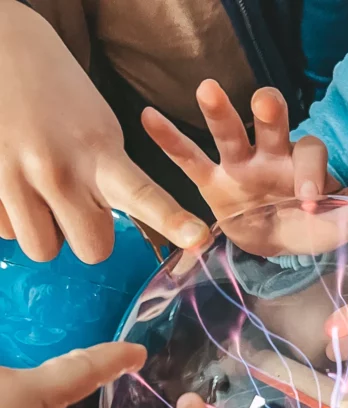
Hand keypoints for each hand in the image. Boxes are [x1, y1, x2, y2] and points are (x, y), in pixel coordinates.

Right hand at [0, 3, 208, 261]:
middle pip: (93, 249)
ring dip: (46, 229)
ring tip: (39, 190)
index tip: (200, 239)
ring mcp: (16, 180)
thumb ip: (110, 175)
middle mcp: (60, 171)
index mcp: (98, 152)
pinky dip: (11, 216)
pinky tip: (11, 181)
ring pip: (45, 249)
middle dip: (87, 234)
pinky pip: (7, 232)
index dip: (173, 221)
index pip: (143, 195)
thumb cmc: (51, 88)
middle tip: (77, 202)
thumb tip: (109, 222)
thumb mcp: (96, 125)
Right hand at [143, 81, 347, 225]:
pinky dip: (170, 142)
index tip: (313, 200)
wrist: (276, 250)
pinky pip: (189, 162)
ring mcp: (239, 167)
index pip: (310, 155)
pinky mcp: (211, 185)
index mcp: (304, 163)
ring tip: (207, 90)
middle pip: (271, 124)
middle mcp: (270, 155)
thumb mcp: (341, 217)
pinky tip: (148, 117)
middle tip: (267, 103)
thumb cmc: (311, 225)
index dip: (312, 174)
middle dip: (269, 113)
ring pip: (228, 133)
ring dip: (219, 113)